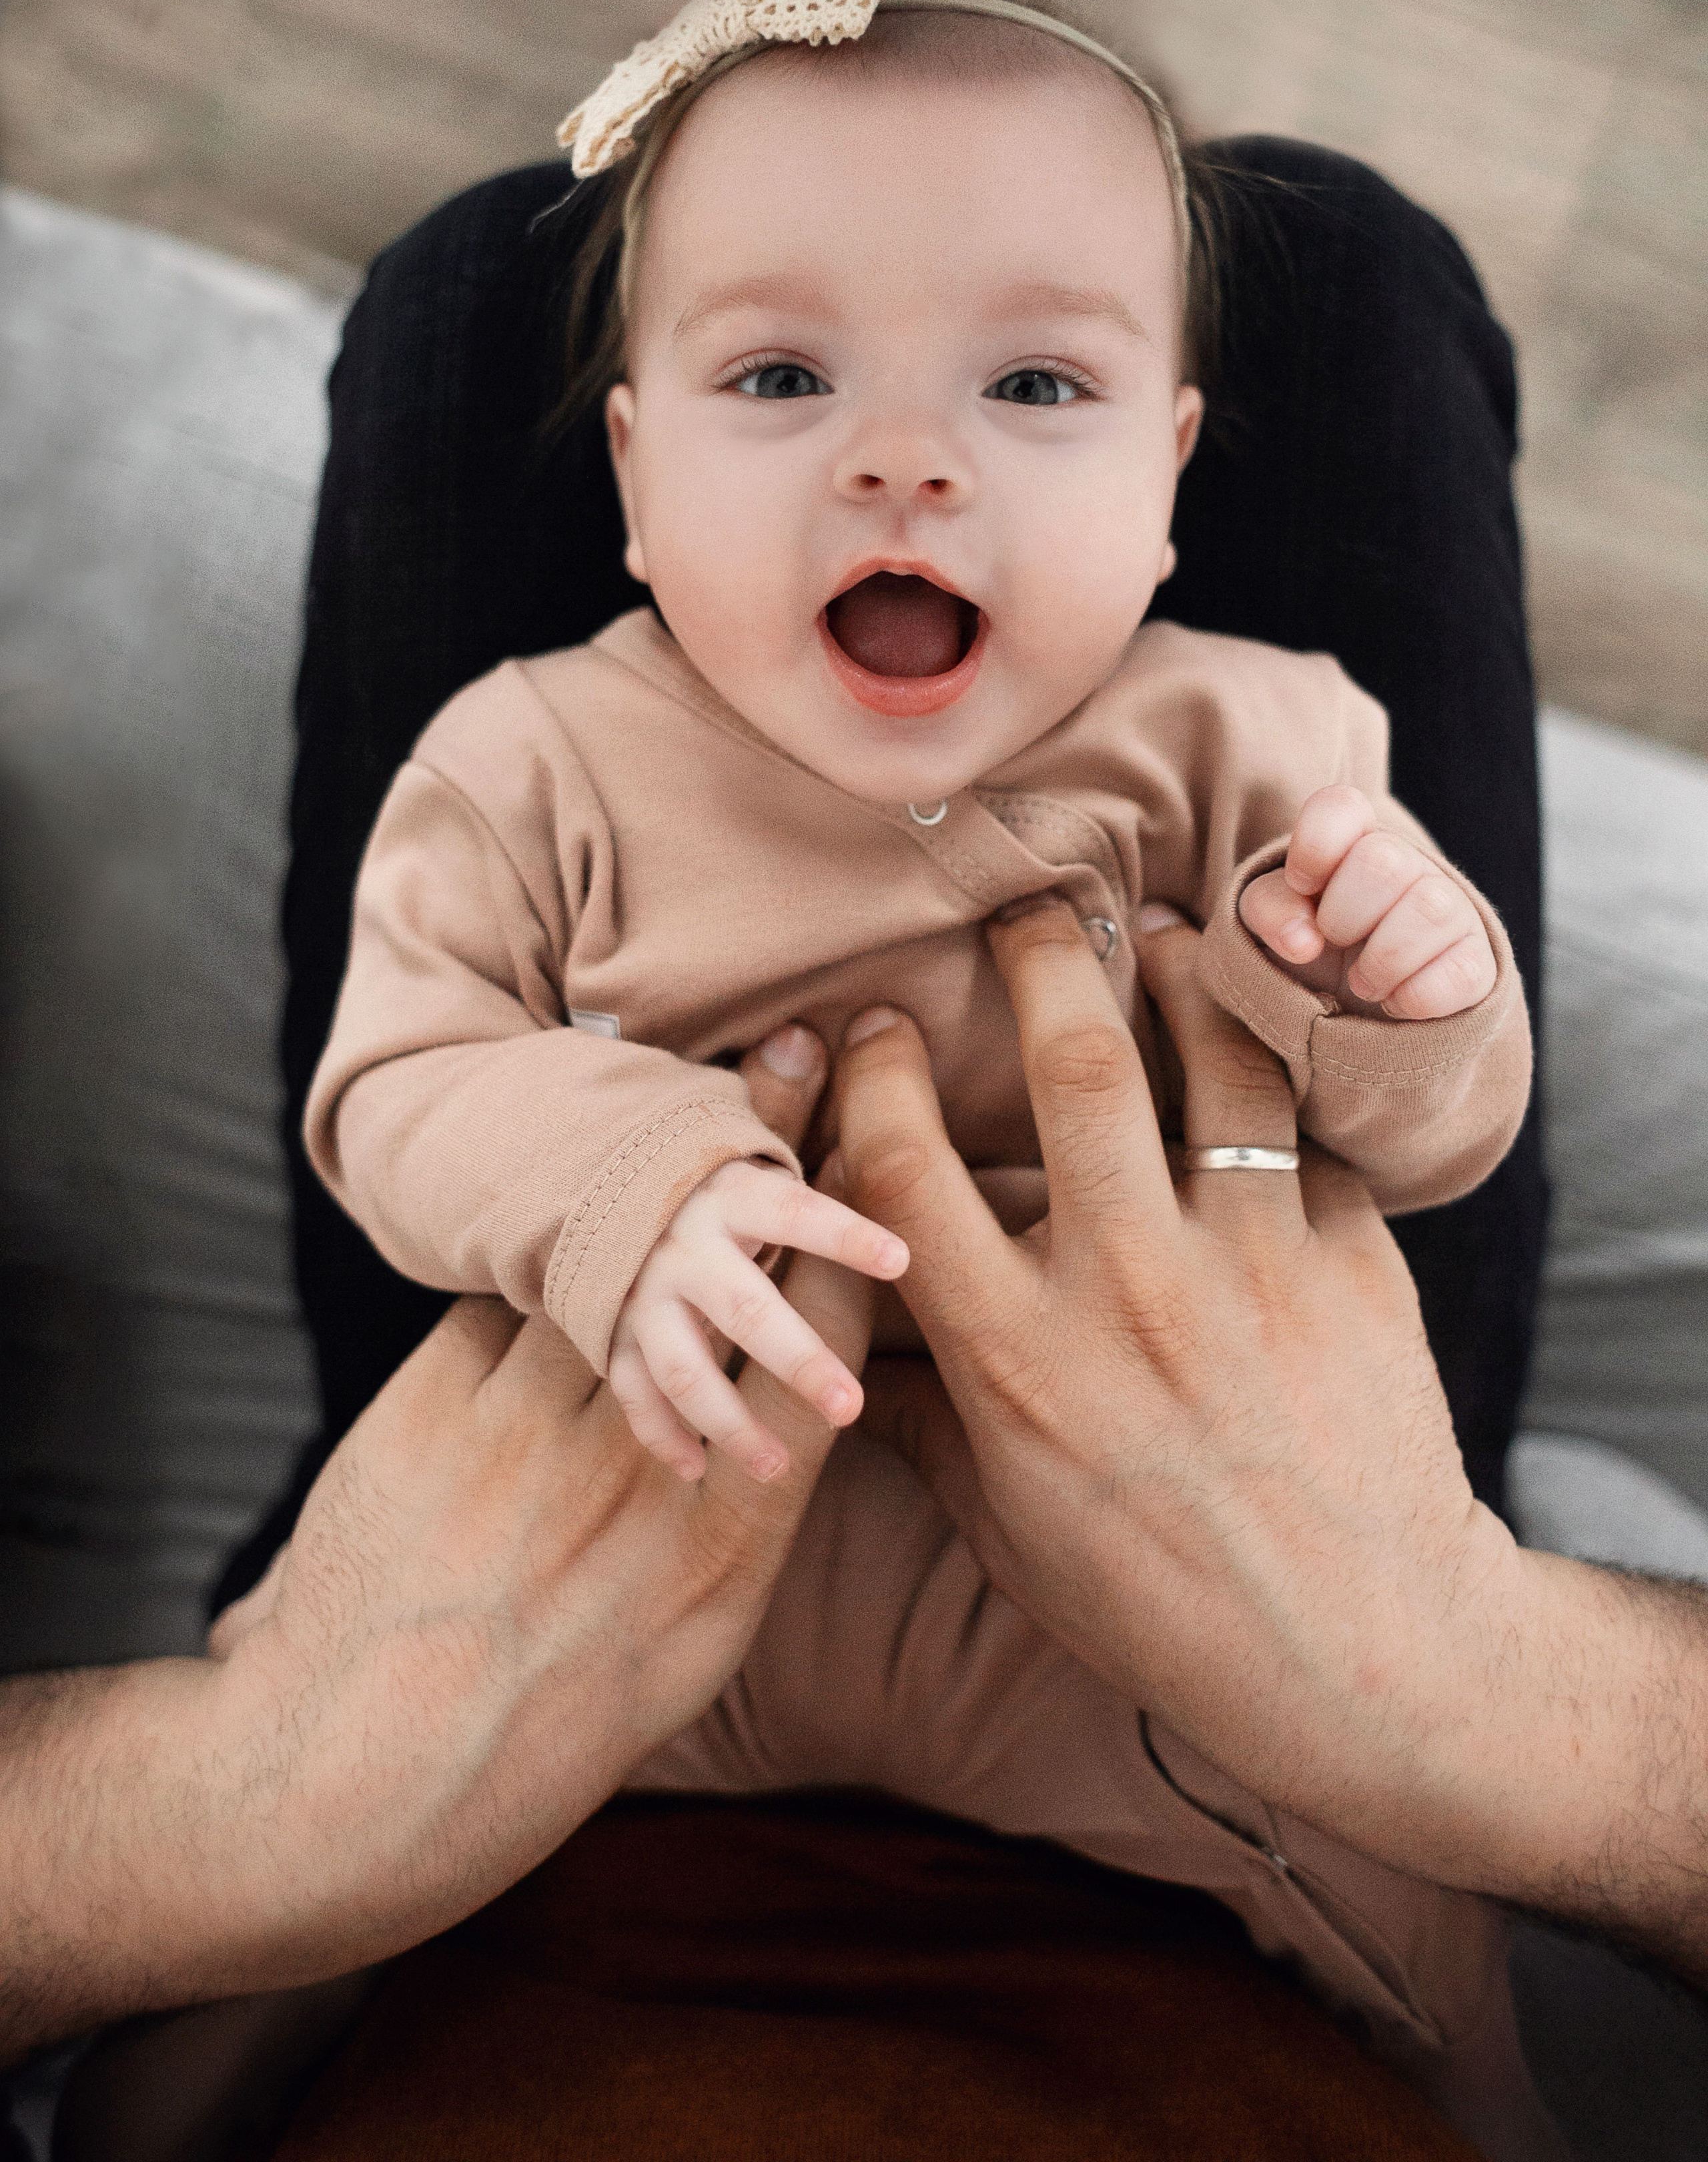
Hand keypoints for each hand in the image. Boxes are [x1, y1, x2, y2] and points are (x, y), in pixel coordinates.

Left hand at [1, 1027, 857, 2061]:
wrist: (377, 1758)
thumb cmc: (558, 1726)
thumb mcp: (691, 1646)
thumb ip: (739, 1532)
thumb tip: (779, 1454)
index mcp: (732, 1524)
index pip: (816, 1345)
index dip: (851, 1236)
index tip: (879, 1149)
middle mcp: (651, 1451)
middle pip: (728, 1265)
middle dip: (767, 1143)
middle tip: (804, 1040)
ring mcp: (543, 1414)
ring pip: (620, 1254)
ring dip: (659, 1157)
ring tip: (689, 1067)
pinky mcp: (447, 1395)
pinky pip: (511, 1298)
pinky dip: (539, 1243)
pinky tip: (550, 1183)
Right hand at [606, 1073, 906, 1484]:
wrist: (572, 1172)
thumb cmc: (691, 1163)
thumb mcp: (729, 1130)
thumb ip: (779, 1105)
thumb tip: (812, 1035)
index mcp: (728, 1193)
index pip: (792, 1211)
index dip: (844, 1232)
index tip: (901, 1260)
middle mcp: (685, 1246)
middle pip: (744, 1307)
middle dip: (796, 1359)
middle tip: (849, 1407)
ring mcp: (642, 1294)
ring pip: (686, 1367)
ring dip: (732, 1420)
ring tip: (777, 1468)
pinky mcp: (612, 1331)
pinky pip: (634, 1392)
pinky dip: (661, 1433)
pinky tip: (697, 1471)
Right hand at [838, 902, 1707, 1983]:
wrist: (1361, 1653)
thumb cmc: (1160, 1602)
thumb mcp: (1010, 1527)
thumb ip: (927, 1424)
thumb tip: (847, 1362)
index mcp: (1015, 1358)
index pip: (906, 1168)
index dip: (877, 1074)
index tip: (874, 1028)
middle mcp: (1126, 1291)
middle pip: (1071, 1066)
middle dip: (1039, 957)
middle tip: (1027, 906)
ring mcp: (1248, 1268)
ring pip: (1215, 1060)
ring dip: (1183, 973)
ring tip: (1163, 932)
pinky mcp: (1351, 1264)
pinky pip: (1311, 1135)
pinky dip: (1283, 1076)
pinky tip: (1261, 1050)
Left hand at [1238, 784, 1496, 1016]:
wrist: (1358, 1014)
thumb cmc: (1313, 949)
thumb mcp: (1273, 924)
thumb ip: (1269, 908)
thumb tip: (1303, 939)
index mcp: (1355, 841)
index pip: (1341, 807)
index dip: (1314, 847)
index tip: (1303, 885)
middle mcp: (1411, 865)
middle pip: (1383, 860)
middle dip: (1342, 916)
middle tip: (1336, 942)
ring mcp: (1452, 910)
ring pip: (1430, 911)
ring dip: (1380, 963)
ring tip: (1363, 983)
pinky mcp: (1479, 962)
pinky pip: (1461, 972)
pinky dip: (1414, 998)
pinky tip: (1396, 1003)